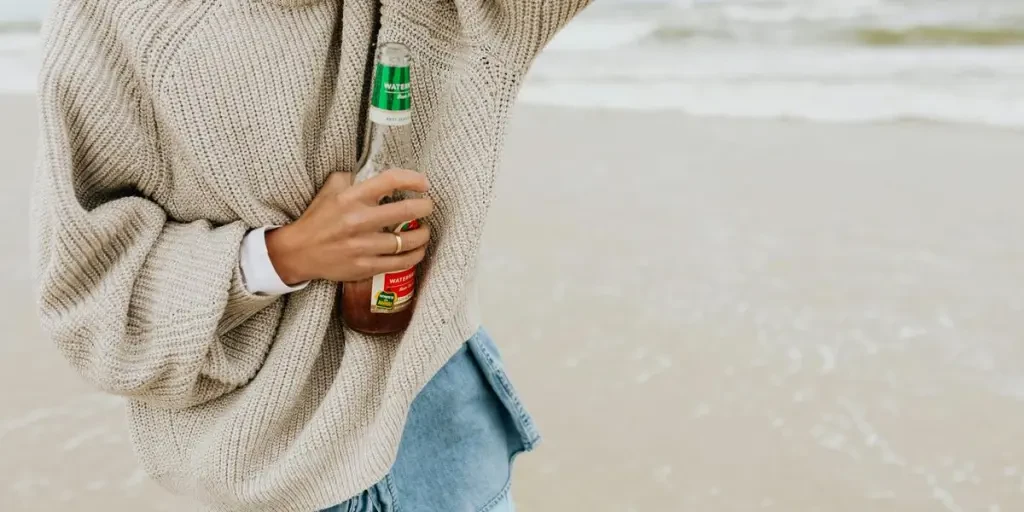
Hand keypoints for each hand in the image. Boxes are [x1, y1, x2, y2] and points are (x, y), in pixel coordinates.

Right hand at [265, 169, 431, 283]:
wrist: (299, 252)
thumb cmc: (318, 217)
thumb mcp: (330, 189)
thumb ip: (353, 178)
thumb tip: (377, 174)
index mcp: (351, 197)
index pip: (389, 181)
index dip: (412, 179)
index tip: (423, 183)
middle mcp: (358, 220)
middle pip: (405, 211)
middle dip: (424, 207)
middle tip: (427, 206)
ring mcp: (362, 246)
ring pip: (406, 241)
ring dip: (422, 234)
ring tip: (425, 230)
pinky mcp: (364, 267)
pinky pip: (399, 263)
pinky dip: (415, 255)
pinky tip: (418, 250)